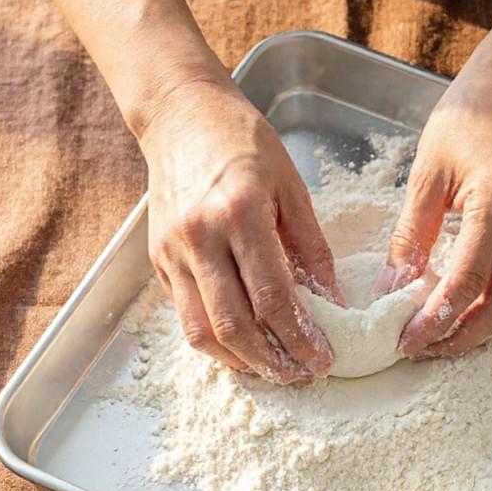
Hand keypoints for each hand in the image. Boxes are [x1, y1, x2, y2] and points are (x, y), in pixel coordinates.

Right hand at [141, 78, 340, 382]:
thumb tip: (333, 302)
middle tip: (302, 375)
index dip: (300, 339)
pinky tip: (244, 347)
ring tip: (273, 370)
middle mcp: (199, 238)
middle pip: (235, 326)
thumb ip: (312, 248)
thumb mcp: (291, 186)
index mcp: (238, 214)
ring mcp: (172, 252)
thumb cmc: (242, 142)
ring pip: (202, 332)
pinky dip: (215, 341)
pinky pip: (186, 316)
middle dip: (273, 362)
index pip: (272, 298)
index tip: (324, 359)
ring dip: (240, 362)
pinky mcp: (158, 261)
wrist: (179, 115)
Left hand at [380, 60, 491, 357]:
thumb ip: (411, 235)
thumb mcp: (427, 173)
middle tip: (422, 348)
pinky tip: (466, 308)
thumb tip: (391, 290)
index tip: (407, 341)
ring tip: (441, 333)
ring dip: (483, 329)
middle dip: (461, 337)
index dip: (436, 319)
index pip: (468, 280)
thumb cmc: (467, 121)